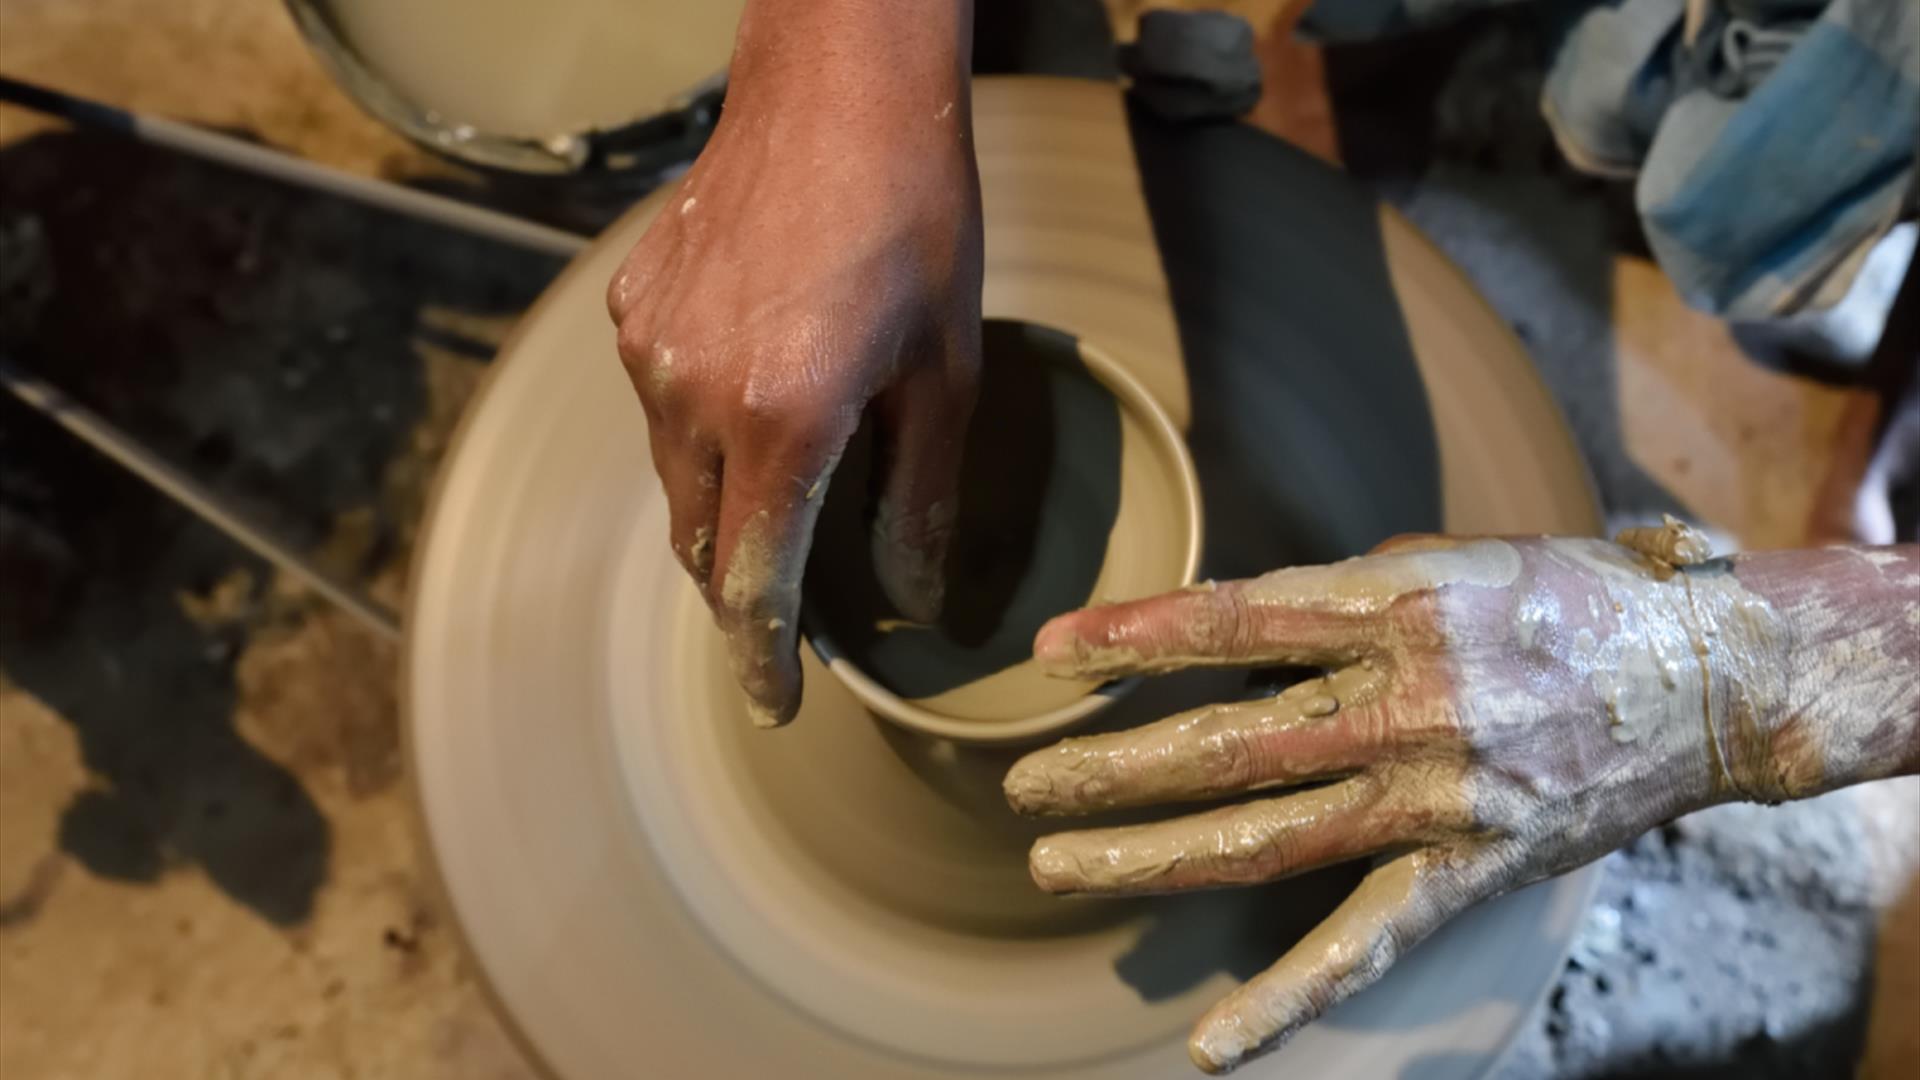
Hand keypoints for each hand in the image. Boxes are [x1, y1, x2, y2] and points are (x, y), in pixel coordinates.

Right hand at [606, 7, 980, 726]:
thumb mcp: (946, 370)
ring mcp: (649, 350)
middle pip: (701, 545)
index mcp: (779, 421)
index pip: (752, 586)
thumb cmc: (915, 217)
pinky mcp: (632, 309)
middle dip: (743, 593)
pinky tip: (755, 400)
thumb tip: (916, 599)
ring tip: (784, 500)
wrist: (837, 87)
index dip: (763, 659)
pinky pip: (657, 408)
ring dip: (723, 514)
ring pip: (674, 482)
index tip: (777, 704)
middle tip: (790, 616)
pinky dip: (700, 436)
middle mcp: (692, 395)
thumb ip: (920, 498)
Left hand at [1002, 533, 1798, 1072]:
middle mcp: (1408, 700)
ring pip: (1266, 835)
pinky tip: (1215, 1046)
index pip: (1235, 621)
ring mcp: (1437, 794)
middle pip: (1227, 741)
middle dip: (1110, 764)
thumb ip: (1355, 587)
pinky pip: (1368, 943)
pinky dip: (1292, 999)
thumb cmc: (1577, 600)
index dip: (1134, 636)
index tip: (1052, 652)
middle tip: (1019, 783)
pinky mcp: (1472, 867)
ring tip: (1056, 864)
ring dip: (1150, 853)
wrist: (1715, 676)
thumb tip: (1259, 615)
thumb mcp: (1461, 556)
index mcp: (1399, 604)